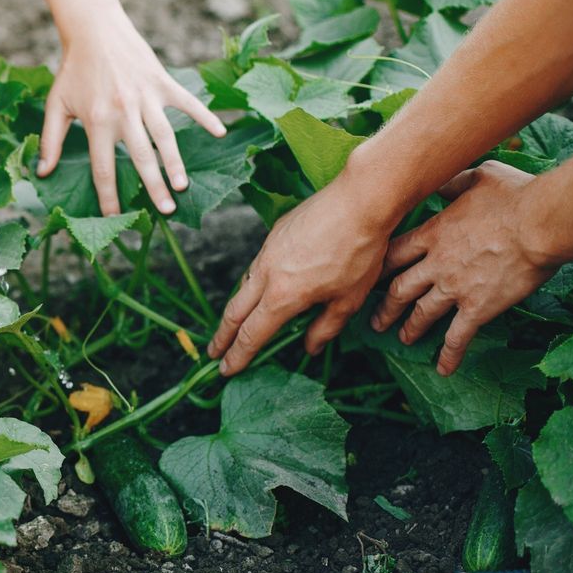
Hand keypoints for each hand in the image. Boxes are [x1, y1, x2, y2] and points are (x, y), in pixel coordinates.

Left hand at [36, 9, 225, 215]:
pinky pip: (187, 102)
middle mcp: (123, 111)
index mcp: (97, 121)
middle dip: (153, 186)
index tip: (116, 217)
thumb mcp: (57, 105)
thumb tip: (41, 172)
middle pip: (141, 157)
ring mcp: (146, 96)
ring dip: (175, 161)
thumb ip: (51, 140)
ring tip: (182, 185)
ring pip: (165, 135)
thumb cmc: (73, 70)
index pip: (104, 168)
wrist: (93, 28)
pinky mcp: (161, 81)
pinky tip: (220, 132)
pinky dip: (204, 115)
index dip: (109, 196)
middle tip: (167, 211)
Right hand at [207, 182, 391, 374]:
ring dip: (236, 310)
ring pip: (243, 287)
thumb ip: (326, 327)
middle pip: (234, 312)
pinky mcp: (274, 234)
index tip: (226, 370)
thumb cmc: (359, 252)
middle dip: (222, 336)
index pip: (252, 334)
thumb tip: (310, 347)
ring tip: (235, 324)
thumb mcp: (349, 299)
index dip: (238, 355)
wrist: (359, 201)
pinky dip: (252, 285)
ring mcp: (267, 252)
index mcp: (283, 297)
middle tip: (213, 353)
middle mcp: (267, 275)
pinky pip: (257, 266)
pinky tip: (262, 288)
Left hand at [371, 161, 554, 374]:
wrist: (539, 223)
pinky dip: (448, 354)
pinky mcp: (477, 308)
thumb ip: (453, 184)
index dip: (378, 268)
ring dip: (410, 328)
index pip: (393, 254)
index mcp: (433, 234)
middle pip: (399, 289)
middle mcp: (436, 264)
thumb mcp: (477, 178)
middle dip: (384, 306)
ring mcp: (454, 288)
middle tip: (375, 320)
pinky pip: (457, 336)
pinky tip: (443, 369)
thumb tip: (442, 183)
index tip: (367, 278)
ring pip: (422, 313)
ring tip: (402, 339)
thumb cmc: (513, 197)